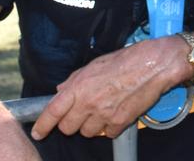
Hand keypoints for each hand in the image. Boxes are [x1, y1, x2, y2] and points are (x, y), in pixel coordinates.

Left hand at [30, 36, 186, 139]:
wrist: (154, 64)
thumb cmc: (127, 60)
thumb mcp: (95, 64)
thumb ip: (75, 80)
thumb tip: (60, 91)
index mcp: (79, 86)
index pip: (52, 112)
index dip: (42, 126)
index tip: (38, 133)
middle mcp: (88, 102)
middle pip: (68, 128)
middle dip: (72, 123)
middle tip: (82, 114)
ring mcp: (104, 114)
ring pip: (87, 133)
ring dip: (92, 126)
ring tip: (103, 110)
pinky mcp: (120, 122)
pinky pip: (107, 134)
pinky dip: (110, 127)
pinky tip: (117, 113)